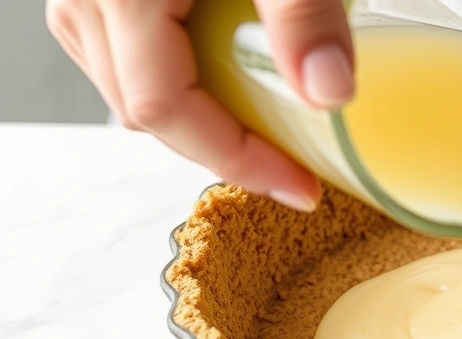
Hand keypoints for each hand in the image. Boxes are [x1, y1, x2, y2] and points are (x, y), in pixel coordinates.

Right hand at [46, 0, 356, 211]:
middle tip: (288, 165)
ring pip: (127, 83)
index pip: (166, 110)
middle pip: (144, 108)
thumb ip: (303, 15)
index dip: (236, 160)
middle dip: (221, 146)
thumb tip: (329, 93)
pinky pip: (122, 47)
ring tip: (259, 126)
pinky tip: (219, 70)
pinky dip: (174, 72)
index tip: (298, 186)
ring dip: (195, 114)